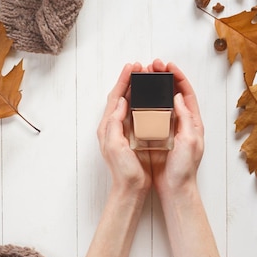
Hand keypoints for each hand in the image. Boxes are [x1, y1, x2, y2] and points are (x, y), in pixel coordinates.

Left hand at [97, 62, 151, 197]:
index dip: (123, 81)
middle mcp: (113, 126)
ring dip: (135, 89)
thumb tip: (121, 102)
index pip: (115, 97)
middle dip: (129, 81)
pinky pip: (136, 114)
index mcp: (107, 127)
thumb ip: (115, 123)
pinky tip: (149, 98)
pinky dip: (141, 102)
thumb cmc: (123, 171)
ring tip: (144, 77)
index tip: (132, 67)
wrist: (130, 188)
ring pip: (128, 103)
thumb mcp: (114, 146)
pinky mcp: (132, 137)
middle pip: (120, 96)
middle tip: (139, 67)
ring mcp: (123, 131)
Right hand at [148, 59, 203, 199]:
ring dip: (152, 88)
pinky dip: (143, 104)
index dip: (178, 77)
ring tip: (144, 76)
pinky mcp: (156, 136)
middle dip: (164, 78)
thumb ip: (185, 118)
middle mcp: (181, 122)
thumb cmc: (185, 168)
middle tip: (152, 66)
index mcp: (193, 122)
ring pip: (160, 102)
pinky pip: (149, 115)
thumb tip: (177, 96)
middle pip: (172, 93)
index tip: (167, 66)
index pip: (186, 93)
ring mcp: (168, 129)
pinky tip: (136, 97)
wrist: (175, 189)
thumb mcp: (190, 140)